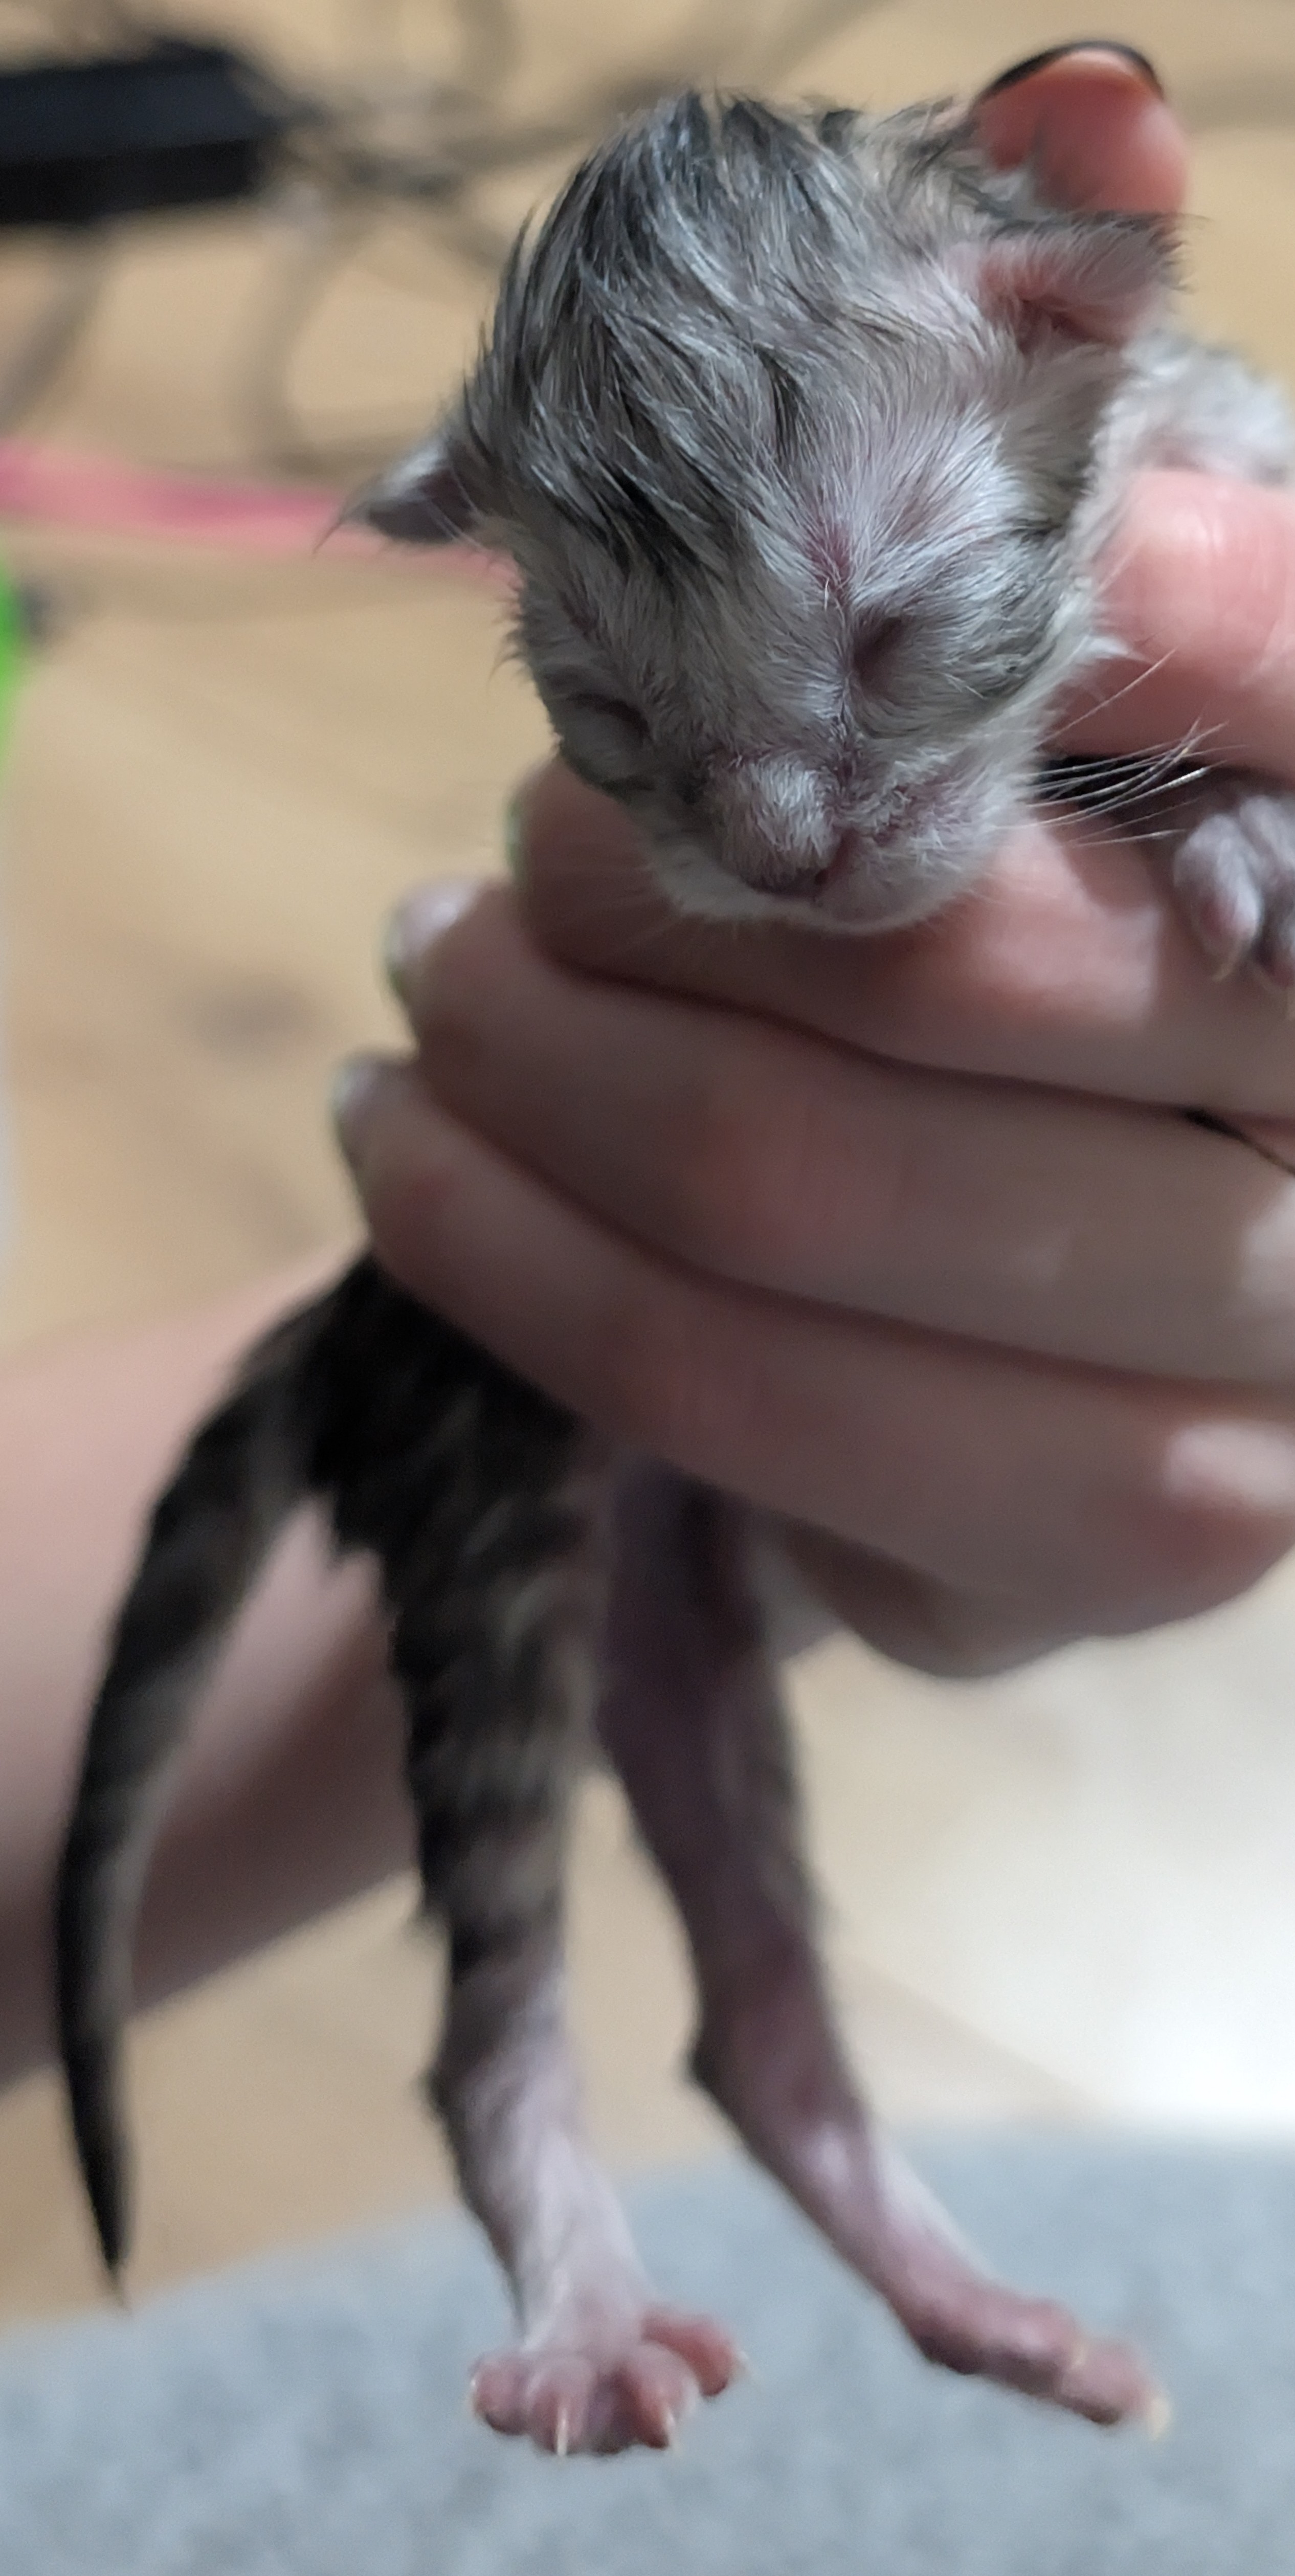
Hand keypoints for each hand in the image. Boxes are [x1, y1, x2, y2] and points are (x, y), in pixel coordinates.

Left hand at [334, 48, 1294, 1676]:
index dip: (1101, 597)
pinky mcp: (1092, 1557)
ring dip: (530, 1066)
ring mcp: (1259, 1392)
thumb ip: (1093, 442)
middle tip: (514, 852)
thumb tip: (1079, 114)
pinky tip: (426, 1173)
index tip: (809, 584)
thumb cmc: (1047, 970)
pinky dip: (520, 1267)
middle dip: (654, 878)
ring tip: (428, 998)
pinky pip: (733, 1402)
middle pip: (953, 951)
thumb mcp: (1084, 728)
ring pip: (796, 1183)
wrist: (1044, 1325)